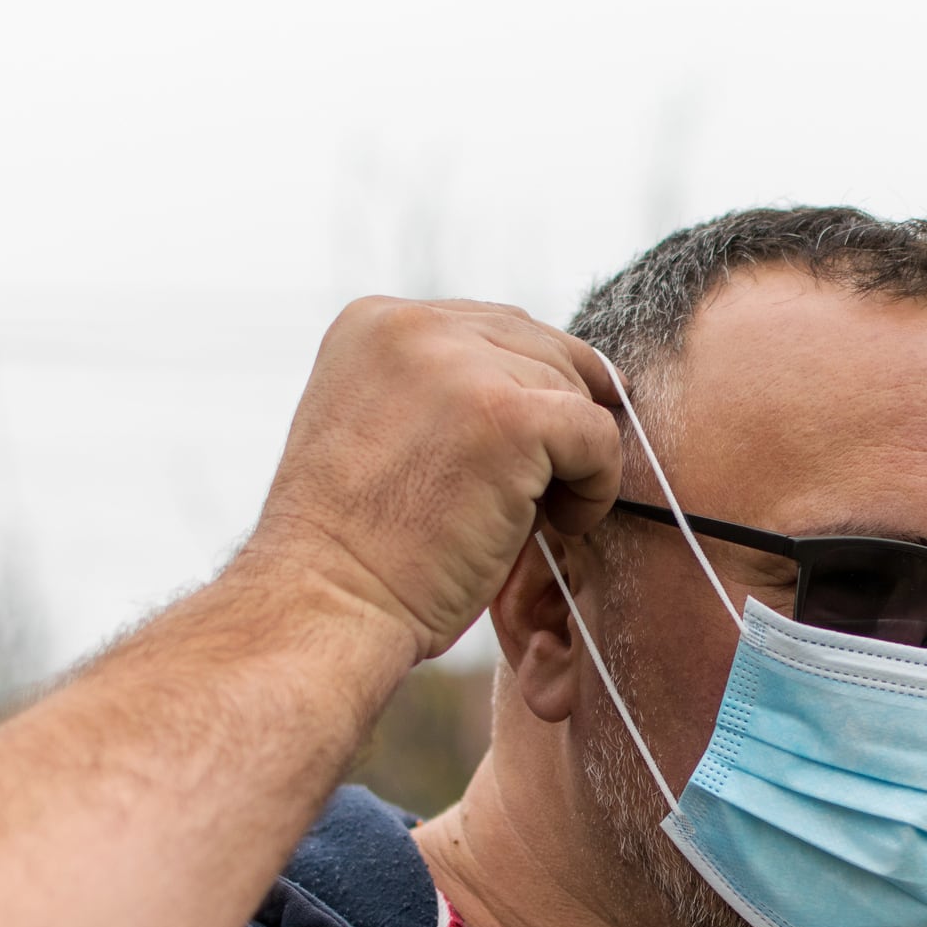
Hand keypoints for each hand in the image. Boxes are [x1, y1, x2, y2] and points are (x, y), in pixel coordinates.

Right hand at [241, 298, 623, 659]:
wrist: (329, 603)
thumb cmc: (360, 549)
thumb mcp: (385, 432)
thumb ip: (444, 393)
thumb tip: (547, 388)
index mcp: (375, 323)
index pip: (493, 327)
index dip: (527, 389)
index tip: (530, 449)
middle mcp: (412, 326)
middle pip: (541, 347)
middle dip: (554, 420)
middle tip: (532, 493)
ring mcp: (461, 366)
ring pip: (573, 391)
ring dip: (570, 459)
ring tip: (530, 517)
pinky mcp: (510, 417)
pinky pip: (597, 435)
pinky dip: (596, 486)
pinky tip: (560, 524)